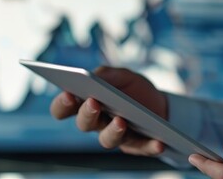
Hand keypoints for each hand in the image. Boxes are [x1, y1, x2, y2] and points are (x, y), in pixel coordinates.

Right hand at [49, 66, 167, 155]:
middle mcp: (97, 123)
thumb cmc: (133, 89)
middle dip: (87, 114)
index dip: (62, 104)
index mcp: (86, 104)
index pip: (63, 109)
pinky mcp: (138, 146)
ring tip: (121, 121)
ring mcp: (116, 136)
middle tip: (94, 103)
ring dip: (113, 132)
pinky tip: (159, 142)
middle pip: (84, 124)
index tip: (68, 94)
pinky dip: (150, 146)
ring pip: (108, 140)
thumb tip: (93, 75)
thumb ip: (106, 74)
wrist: (160, 104)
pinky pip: (142, 148)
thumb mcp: (122, 76)